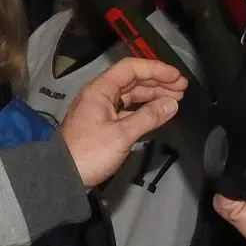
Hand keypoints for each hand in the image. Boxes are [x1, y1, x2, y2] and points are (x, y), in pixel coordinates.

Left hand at [58, 56, 185, 189]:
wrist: (63, 177)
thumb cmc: (90, 153)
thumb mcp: (122, 134)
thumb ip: (149, 117)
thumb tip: (172, 104)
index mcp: (100, 90)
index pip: (131, 68)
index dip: (156, 69)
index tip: (177, 77)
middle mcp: (99, 94)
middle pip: (132, 81)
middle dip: (158, 83)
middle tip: (182, 89)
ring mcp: (100, 110)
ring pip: (130, 96)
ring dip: (152, 96)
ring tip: (175, 100)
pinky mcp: (102, 125)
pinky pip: (126, 110)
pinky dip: (142, 110)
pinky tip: (158, 114)